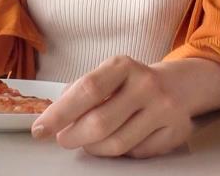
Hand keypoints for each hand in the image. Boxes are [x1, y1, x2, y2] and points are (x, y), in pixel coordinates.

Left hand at [31, 56, 194, 158]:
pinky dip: (120, 152)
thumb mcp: (106, 74)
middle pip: (100, 123)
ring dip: (94, 148)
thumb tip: (52, 119)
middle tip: (64, 139)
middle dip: (73, 136)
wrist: (179, 85)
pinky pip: (136, 153)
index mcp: (123, 65)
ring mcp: (164, 109)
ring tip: (89, 140)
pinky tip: (119, 137)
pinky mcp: (175, 132)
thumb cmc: (130, 82)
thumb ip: (80, 92)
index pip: (87, 90)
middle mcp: (146, 84)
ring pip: (116, 144)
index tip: (40, 128)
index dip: (60, 112)